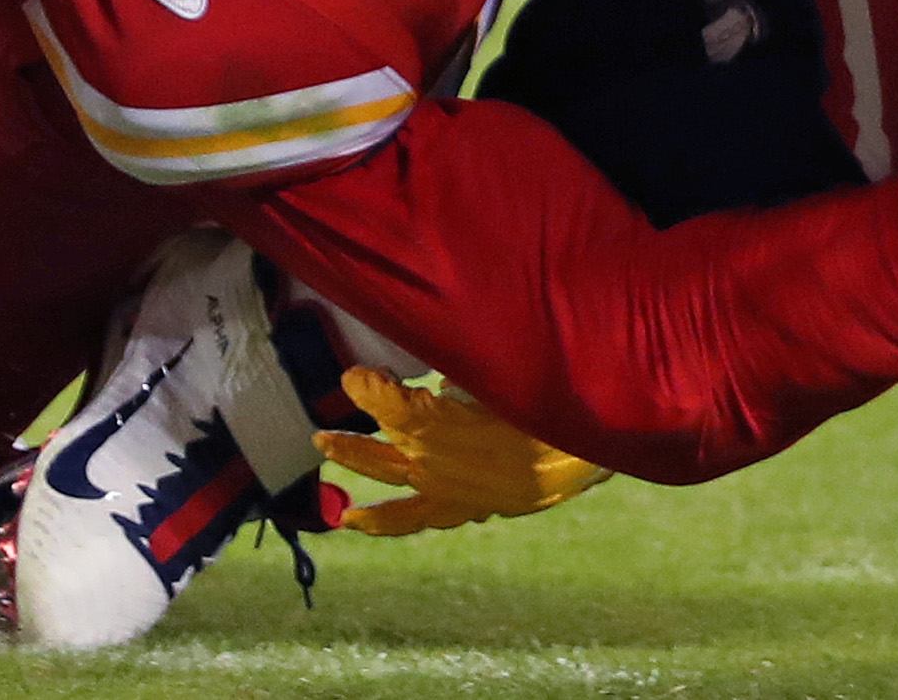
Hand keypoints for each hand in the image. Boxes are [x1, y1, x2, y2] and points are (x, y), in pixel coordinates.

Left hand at [320, 369, 609, 535]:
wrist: (576, 459)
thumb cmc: (538, 407)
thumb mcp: (493, 378)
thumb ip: (457, 379)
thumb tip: (437, 387)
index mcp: (433, 426)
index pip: (385, 405)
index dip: (365, 388)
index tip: (353, 376)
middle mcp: (430, 463)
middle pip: (377, 452)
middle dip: (349, 441)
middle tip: (321, 434)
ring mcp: (443, 492)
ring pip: (390, 491)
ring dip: (360, 478)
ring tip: (335, 492)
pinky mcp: (462, 508)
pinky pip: (417, 519)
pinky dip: (392, 520)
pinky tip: (369, 521)